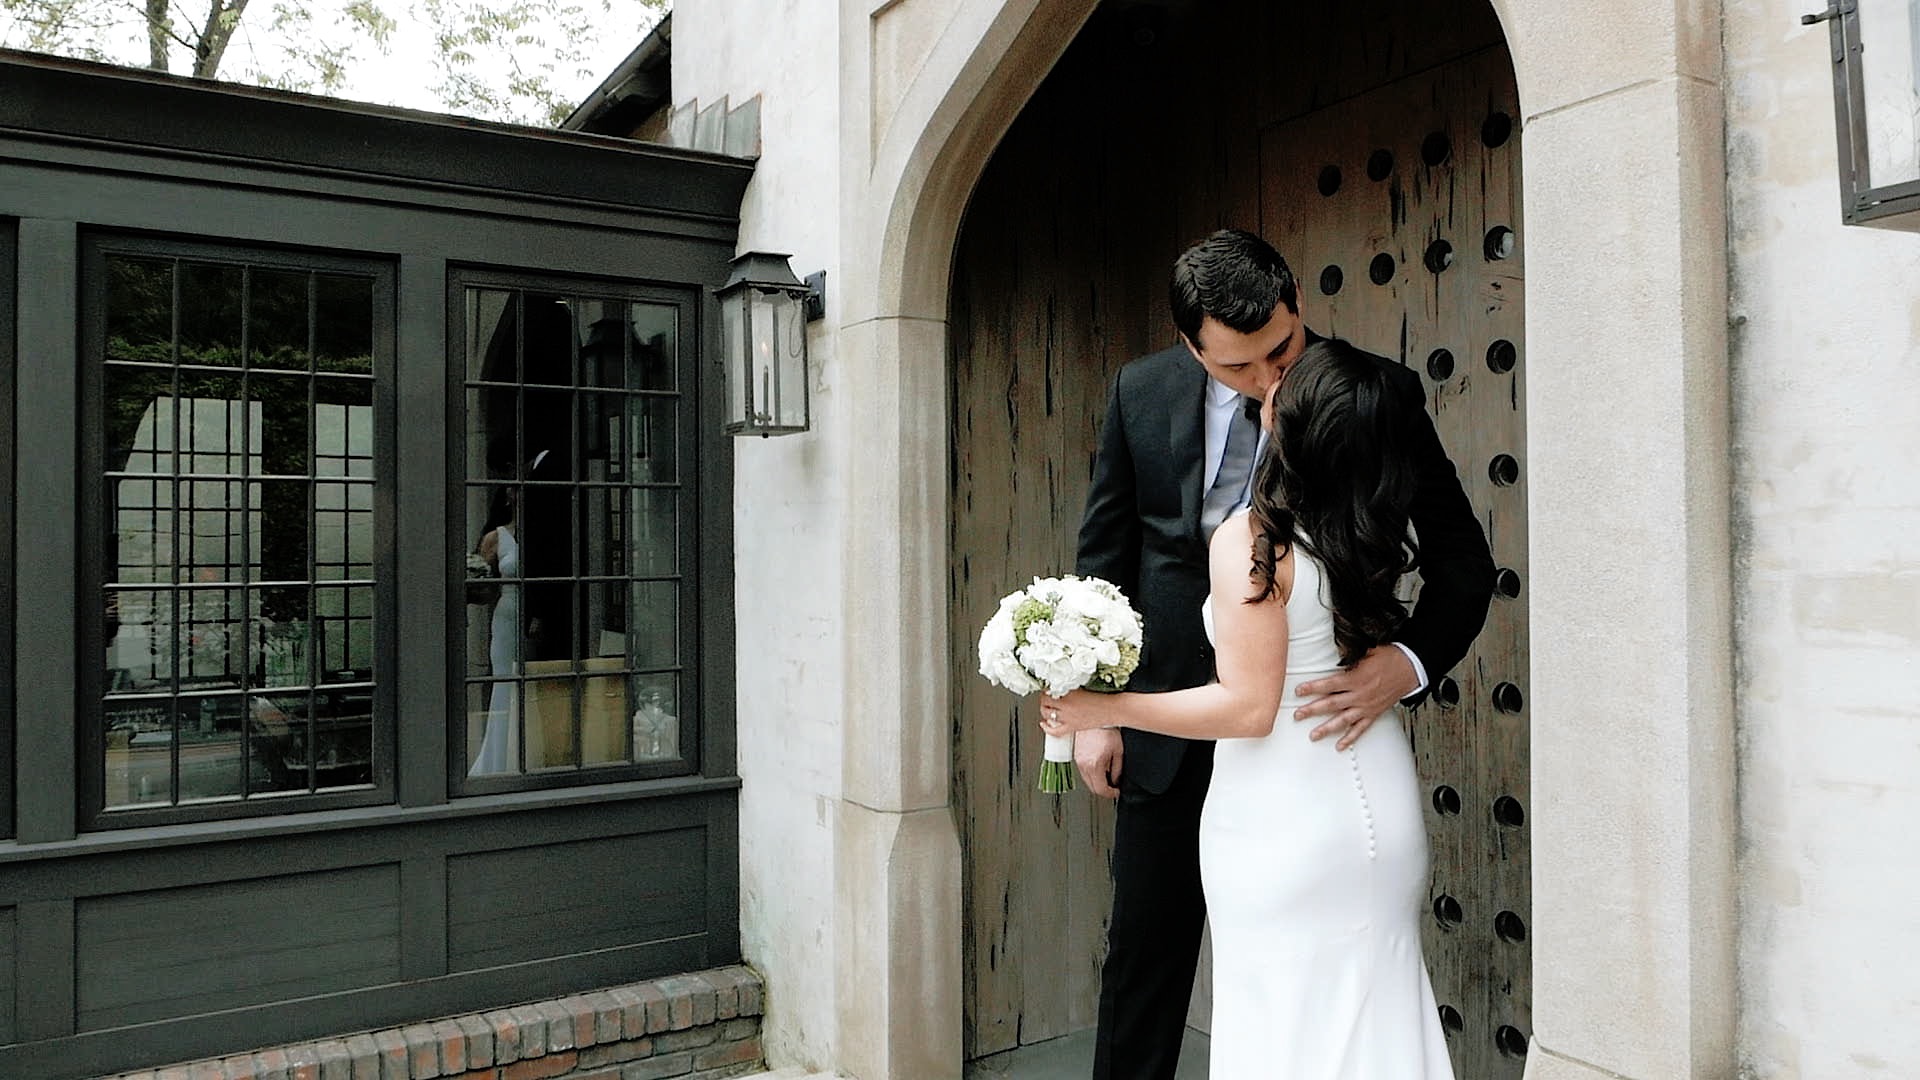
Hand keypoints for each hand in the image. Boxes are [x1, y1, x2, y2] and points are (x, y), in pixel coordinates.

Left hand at [1038, 691, 1109, 735]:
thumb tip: (1059, 687)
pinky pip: (1055, 731)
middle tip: (1046, 697)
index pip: (1048, 692)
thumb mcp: (1083, 687)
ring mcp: (1068, 718)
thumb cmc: (1103, 697)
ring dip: (1045, 710)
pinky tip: (1044, 724)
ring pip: (1047, 715)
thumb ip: (1070, 688)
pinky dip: (1047, 728)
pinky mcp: (1072, 727)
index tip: (1047, 689)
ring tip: (1047, 707)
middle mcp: (1066, 706)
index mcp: (1069, 693)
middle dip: (1044, 700)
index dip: (1046, 690)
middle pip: (1045, 703)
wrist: (1113, 709)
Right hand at [1074, 727, 1124, 798]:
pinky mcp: (1076, 756)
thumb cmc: (1107, 730)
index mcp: (1094, 765)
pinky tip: (1099, 767)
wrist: (1094, 717)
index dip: (1111, 793)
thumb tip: (1115, 781)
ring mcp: (1078, 761)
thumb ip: (1117, 770)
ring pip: (1087, 781)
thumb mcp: (1118, 752)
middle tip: (1113, 786)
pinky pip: (1083, 772)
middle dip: (1104, 789)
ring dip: (1097, 782)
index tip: (1116, 791)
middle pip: (1092, 788)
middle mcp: (1083, 765)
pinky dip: (1091, 774)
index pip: (1101, 789)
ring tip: (1107, 775)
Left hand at [1292, 646, 1417, 749]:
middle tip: (1298, 715)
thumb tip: (1333, 649)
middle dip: (1313, 710)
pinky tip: (1340, 745)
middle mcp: (1359, 695)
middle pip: (1332, 704)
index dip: (1312, 688)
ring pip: (1343, 720)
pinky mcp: (1374, 714)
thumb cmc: (1389, 658)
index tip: (1299, 691)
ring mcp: (1366, 706)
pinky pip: (1360, 729)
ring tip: (1313, 735)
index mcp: (1356, 678)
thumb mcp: (1367, 651)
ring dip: (1327, 728)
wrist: (1410, 668)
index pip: (1329, 684)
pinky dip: (1350, 738)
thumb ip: (1348, 654)